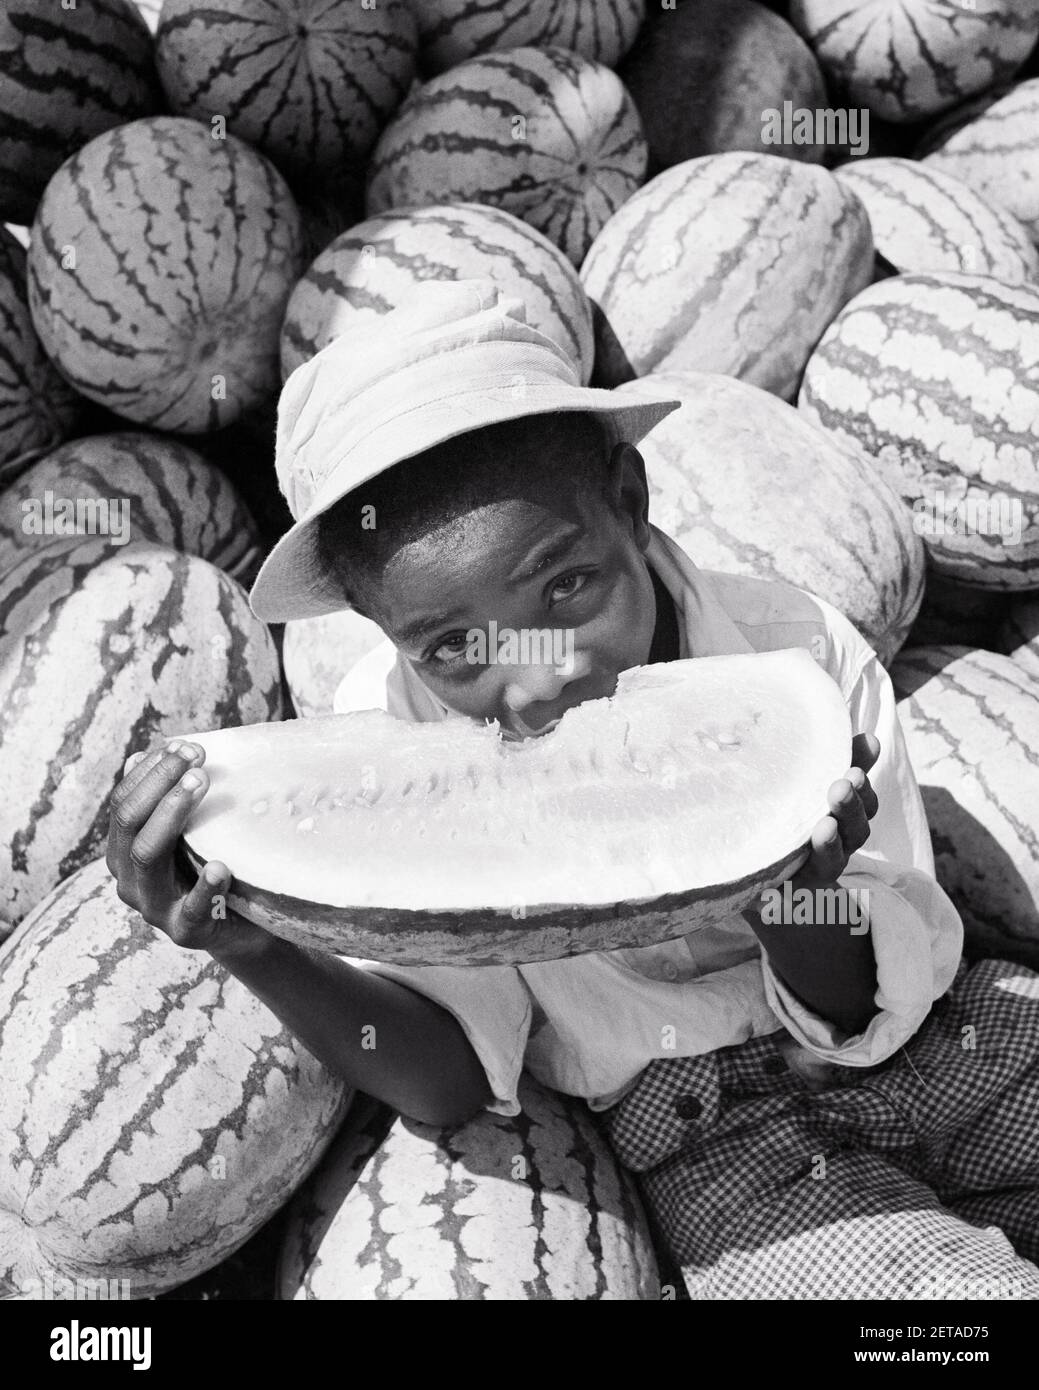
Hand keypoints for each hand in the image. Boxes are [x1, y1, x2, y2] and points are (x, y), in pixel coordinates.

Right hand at [106, 739, 269, 957]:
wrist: (240, 928)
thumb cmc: (211, 868)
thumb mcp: (191, 832)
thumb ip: (170, 800)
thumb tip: (144, 752)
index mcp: (124, 851)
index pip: (124, 802)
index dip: (150, 771)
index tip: (184, 746)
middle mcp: (129, 878)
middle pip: (129, 823)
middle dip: (160, 783)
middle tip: (196, 759)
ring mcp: (153, 907)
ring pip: (147, 856)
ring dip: (172, 815)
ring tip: (200, 784)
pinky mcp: (186, 931)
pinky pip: (191, 909)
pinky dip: (205, 886)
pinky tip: (221, 866)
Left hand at [792, 733, 880, 888]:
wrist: (745, 870)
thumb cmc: (780, 816)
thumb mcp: (805, 784)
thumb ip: (836, 760)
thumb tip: (869, 738)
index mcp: (841, 821)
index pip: (864, 806)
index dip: (864, 790)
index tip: (855, 770)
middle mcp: (833, 848)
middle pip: (855, 831)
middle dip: (850, 808)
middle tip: (840, 786)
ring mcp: (810, 873)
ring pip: (832, 861)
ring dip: (830, 843)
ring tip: (825, 826)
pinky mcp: (781, 894)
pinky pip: (791, 894)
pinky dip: (785, 894)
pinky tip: (780, 883)